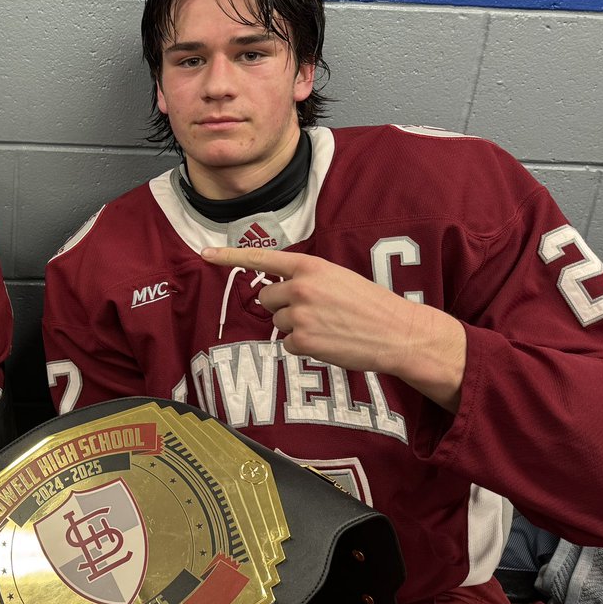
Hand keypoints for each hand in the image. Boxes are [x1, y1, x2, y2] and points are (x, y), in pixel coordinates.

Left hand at [202, 246, 465, 411]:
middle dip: (282, 307)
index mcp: (311, 267)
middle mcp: (301, 288)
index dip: (230, 257)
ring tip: (328, 328)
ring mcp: (300, 315)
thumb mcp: (338, 279)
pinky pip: (288, 345)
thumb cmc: (370, 306)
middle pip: (266, 298)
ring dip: (296, 328)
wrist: (398, 333)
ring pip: (278, 323)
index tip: (204, 255)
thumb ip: (305, 280)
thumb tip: (276, 293)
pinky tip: (328, 343)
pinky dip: (304, 348)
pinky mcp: (303, 341)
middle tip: (315, 313)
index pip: (263, 258)